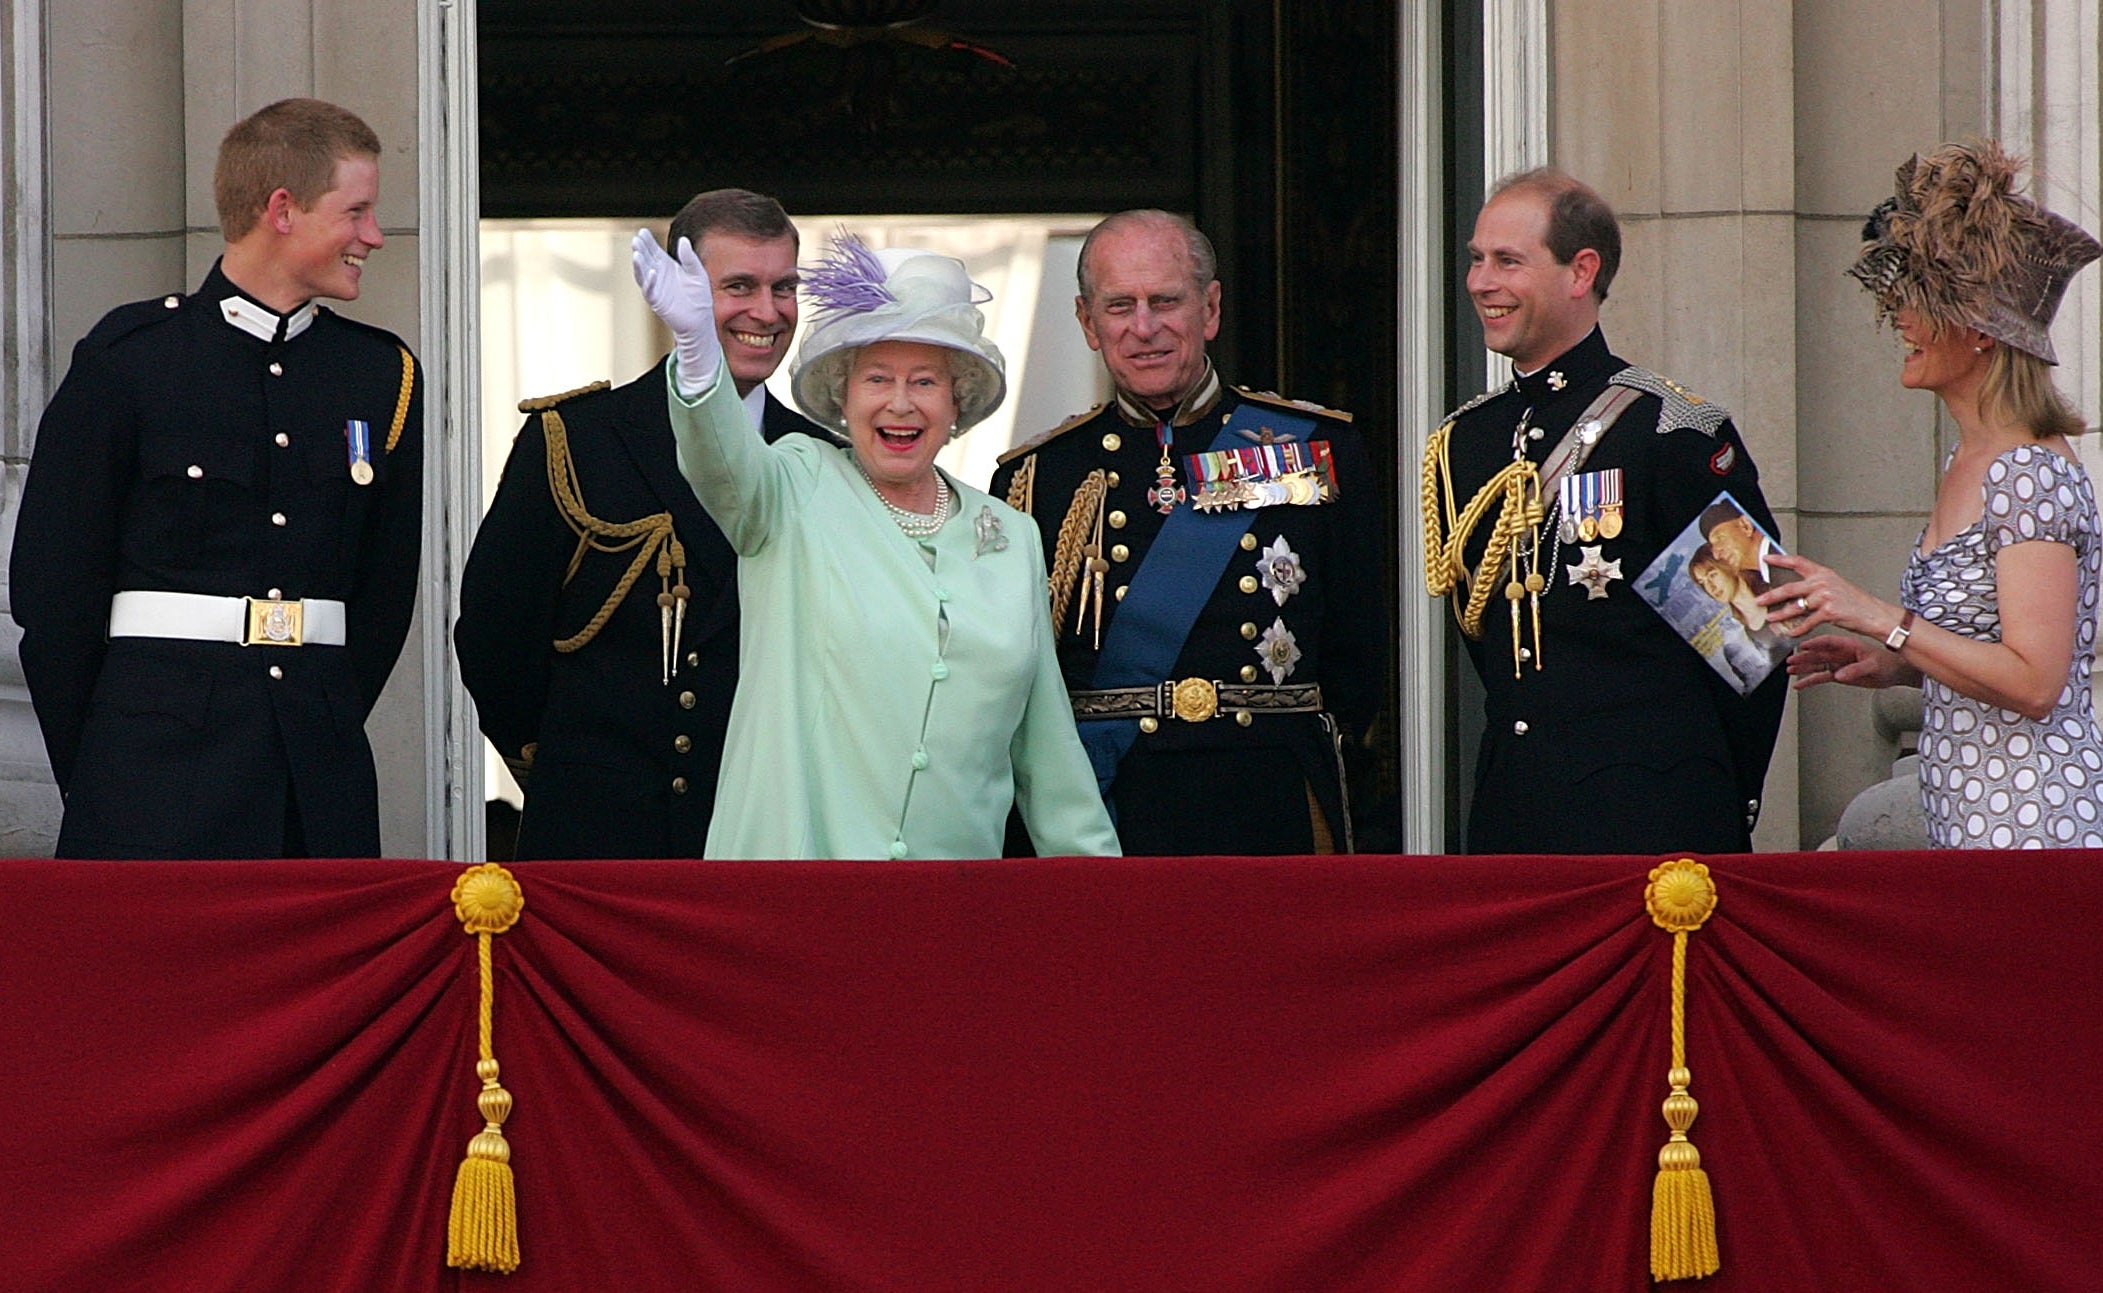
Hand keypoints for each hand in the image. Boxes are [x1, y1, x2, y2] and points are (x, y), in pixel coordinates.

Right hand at [631, 228, 720, 397]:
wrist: (700, 319)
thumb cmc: (699, 296)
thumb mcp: (697, 273)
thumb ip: (690, 258)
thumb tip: (683, 240)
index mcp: (666, 266)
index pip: (653, 251)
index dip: (647, 242)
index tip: (642, 231)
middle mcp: (658, 275)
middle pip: (645, 259)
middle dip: (640, 250)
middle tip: (637, 239)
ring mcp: (655, 288)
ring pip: (642, 274)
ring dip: (639, 264)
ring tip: (636, 253)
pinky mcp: (657, 301)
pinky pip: (649, 290)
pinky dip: (649, 281)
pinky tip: (651, 271)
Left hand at [1759, 551, 1902, 641]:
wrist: (1875, 614)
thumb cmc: (1856, 602)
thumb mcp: (1836, 587)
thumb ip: (1816, 586)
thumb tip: (1795, 592)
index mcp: (1824, 573)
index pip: (1797, 562)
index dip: (1779, 560)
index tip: (1765, 559)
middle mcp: (1823, 583)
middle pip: (1789, 588)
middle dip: (1771, 595)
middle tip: (1758, 600)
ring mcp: (1825, 597)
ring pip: (1795, 607)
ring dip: (1780, 614)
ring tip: (1770, 619)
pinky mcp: (1828, 612)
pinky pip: (1806, 622)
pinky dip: (1796, 629)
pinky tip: (1790, 632)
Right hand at [1785, 632, 1903, 690]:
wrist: (1895, 672)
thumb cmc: (1888, 664)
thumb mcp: (1873, 666)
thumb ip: (1856, 670)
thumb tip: (1839, 674)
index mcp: (1848, 645)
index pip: (1828, 642)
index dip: (1815, 644)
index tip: (1803, 645)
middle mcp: (1840, 654)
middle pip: (1818, 654)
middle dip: (1804, 657)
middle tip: (1791, 660)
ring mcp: (1839, 664)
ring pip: (1817, 665)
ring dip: (1804, 668)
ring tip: (1790, 670)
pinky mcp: (1839, 674)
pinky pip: (1821, 677)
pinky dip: (1810, 680)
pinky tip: (1800, 683)